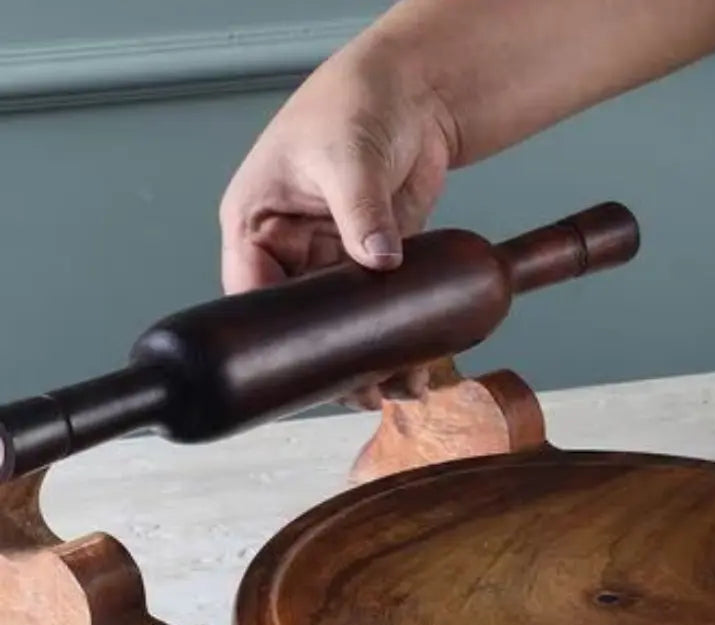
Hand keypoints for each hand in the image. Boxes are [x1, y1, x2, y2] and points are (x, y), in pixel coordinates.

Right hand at [219, 34, 457, 407]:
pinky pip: (375, 313)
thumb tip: (377, 259)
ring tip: (393, 385)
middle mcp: (288, 250)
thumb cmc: (355, 102)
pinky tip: (411, 362)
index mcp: (257, 223)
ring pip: (339, 326)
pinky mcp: (370, 265)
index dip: (272, 335)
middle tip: (357, 388)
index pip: (248, 291)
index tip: (303, 365)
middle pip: (298, 322)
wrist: (415, 95)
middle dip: (325, 358)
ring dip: (364, 357)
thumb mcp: (347, 153)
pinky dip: (391, 339)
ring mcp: (330, 260)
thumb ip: (360, 210)